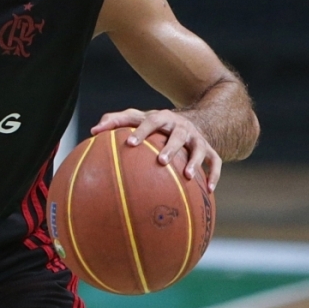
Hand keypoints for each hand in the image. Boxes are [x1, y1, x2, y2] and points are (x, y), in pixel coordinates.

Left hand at [91, 108, 221, 191]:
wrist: (193, 120)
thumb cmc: (156, 125)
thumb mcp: (139, 118)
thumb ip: (116, 121)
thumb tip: (92, 131)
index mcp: (162, 118)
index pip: (151, 121)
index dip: (142, 130)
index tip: (130, 143)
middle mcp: (181, 127)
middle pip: (178, 135)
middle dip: (170, 147)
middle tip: (160, 161)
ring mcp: (197, 138)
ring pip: (199, 148)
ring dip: (194, 161)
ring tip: (188, 176)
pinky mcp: (210, 149)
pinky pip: (216, 162)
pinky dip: (214, 174)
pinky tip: (210, 189)